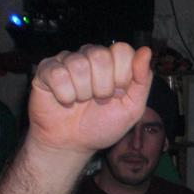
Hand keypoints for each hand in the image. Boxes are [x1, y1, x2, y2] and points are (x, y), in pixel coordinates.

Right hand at [28, 43, 152, 156]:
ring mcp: (67, 61)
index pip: (122, 50)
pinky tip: (65, 101)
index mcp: (114, 63)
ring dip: (83, 93)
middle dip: (103, 86)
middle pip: (100, 54)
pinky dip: (65, 95)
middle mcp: (90, 57)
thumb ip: (142, 81)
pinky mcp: (47, 69)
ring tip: (81, 102)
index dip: (122, 75)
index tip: (118, 93)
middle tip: (98, 100)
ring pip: (79, 64)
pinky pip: (58, 74)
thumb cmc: (103, 125)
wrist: (74, 143)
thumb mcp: (132, 108)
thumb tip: (146, 51)